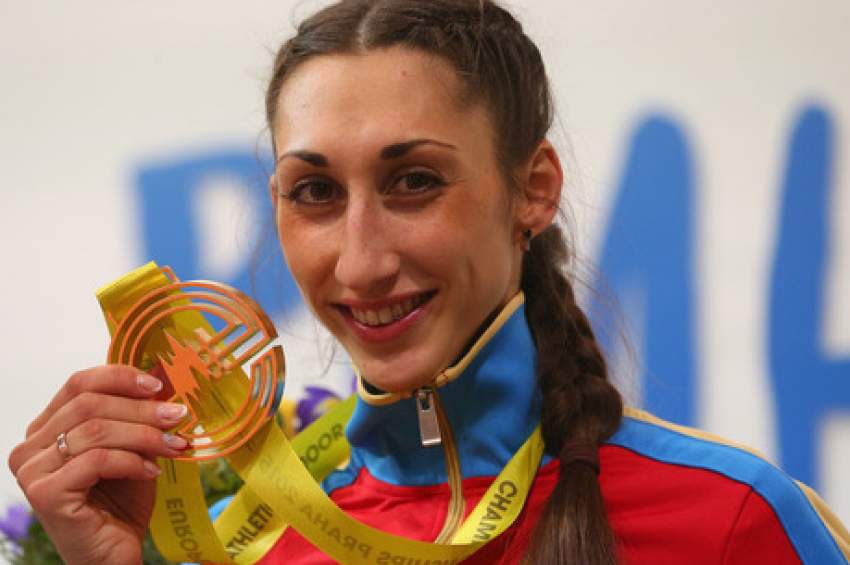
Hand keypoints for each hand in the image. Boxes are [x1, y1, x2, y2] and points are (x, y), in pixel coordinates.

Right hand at [8, 365, 188, 564]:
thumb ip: (139, 414)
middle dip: (141, 409)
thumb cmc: (122, 500)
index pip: (79, 383)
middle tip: (177, 416)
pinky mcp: (45, 494)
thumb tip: (164, 374)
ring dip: (144, 435)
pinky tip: (151, 471)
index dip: (120, 377)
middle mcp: (31, 446)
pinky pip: (96, 461)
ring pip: (95, 431)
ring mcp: (33, 471)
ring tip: (174, 445)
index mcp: (47, 427)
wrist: (114, 553)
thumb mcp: (135, 446)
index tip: (158, 386)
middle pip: (89, 404)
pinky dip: (131, 462)